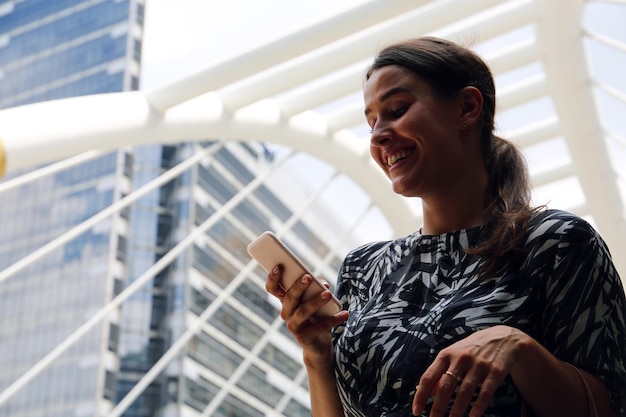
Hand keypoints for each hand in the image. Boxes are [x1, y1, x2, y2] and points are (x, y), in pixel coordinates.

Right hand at [265, 265, 347, 359]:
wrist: (319, 345)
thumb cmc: (317, 316)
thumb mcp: (316, 298)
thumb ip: (318, 286)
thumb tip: (323, 285)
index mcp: (286, 301)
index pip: (273, 289)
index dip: (273, 278)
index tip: (279, 267)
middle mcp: (286, 313)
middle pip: (289, 298)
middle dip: (298, 286)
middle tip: (308, 277)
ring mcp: (293, 326)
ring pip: (303, 312)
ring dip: (316, 301)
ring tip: (328, 294)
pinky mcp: (304, 338)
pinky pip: (319, 326)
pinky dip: (333, 319)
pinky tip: (344, 314)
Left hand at [412, 326, 527, 416]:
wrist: (504, 338)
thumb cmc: (472, 349)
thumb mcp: (452, 355)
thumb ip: (438, 373)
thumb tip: (421, 391)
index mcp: (446, 355)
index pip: (429, 377)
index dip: (420, 395)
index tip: (416, 411)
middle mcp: (461, 358)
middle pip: (445, 387)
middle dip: (437, 407)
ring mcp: (479, 364)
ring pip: (464, 392)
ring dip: (457, 411)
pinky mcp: (495, 371)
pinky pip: (486, 392)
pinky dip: (479, 406)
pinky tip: (473, 416)